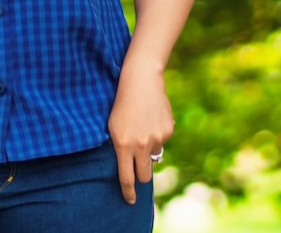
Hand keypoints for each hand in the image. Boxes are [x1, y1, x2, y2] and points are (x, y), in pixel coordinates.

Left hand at [108, 61, 173, 204]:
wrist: (140, 80)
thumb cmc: (121, 103)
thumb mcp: (113, 126)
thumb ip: (121, 147)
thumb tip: (130, 166)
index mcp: (123, 144)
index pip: (126, 177)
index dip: (128, 192)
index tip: (130, 201)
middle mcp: (141, 145)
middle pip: (145, 175)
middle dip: (142, 176)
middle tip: (138, 170)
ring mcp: (156, 138)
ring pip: (154, 155)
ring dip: (149, 148)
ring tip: (141, 126)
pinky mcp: (168, 131)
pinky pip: (162, 140)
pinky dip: (157, 134)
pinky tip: (151, 117)